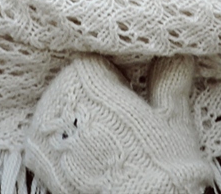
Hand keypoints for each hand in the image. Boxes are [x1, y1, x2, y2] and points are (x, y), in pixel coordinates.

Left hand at [25, 55, 211, 193]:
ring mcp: (47, 134)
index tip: (129, 86)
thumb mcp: (172, 118)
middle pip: (69, 83)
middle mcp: (61, 105)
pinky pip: (45, 137)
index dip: (112, 72)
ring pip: (55, 108)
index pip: (90, 61)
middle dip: (92, 93)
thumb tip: (180, 55)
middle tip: (119, 113)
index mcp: (89, 83)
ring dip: (75, 114)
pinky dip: (63, 139)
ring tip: (104, 134)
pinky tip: (88, 153)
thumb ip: (169, 81)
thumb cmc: (162, 165)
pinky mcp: (39, 161)